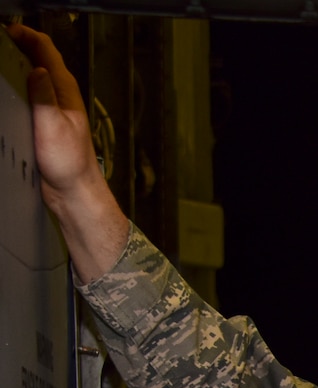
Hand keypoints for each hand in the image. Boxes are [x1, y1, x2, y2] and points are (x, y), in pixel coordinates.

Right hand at [6, 23, 128, 280]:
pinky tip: (9, 89)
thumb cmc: (69, 164)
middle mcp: (63, 97)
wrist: (73, 191)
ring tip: (2, 56)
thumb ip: (45, 97)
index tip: (8, 29)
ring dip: (20, 62)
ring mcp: (56, 109)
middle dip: (21, 44)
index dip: (28, 35)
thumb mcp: (53, 126)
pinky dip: (20, 83)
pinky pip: (33, 94)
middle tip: (0, 38)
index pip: (47, 51)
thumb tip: (38, 69)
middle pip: (41, 59)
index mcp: (66, 91)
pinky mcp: (48, 123)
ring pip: (36, 76)